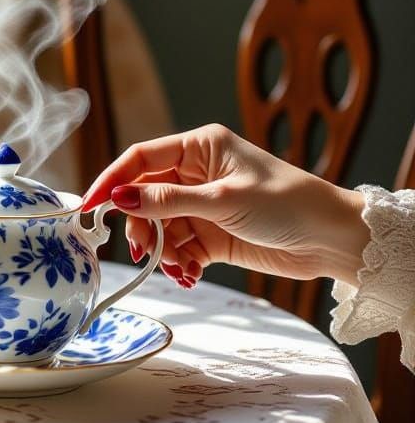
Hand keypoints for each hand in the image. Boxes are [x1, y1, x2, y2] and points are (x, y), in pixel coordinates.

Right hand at [80, 124, 367, 288]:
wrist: (332, 240)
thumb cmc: (288, 204)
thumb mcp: (224, 200)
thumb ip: (168, 201)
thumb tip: (119, 197)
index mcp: (198, 148)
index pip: (140, 159)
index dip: (112, 180)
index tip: (89, 206)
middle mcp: (195, 174)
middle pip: (144, 197)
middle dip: (141, 226)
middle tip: (145, 250)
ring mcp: (202, 205)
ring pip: (158, 227)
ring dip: (162, 250)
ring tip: (179, 268)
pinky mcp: (210, 235)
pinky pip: (177, 248)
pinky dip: (178, 263)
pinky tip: (190, 274)